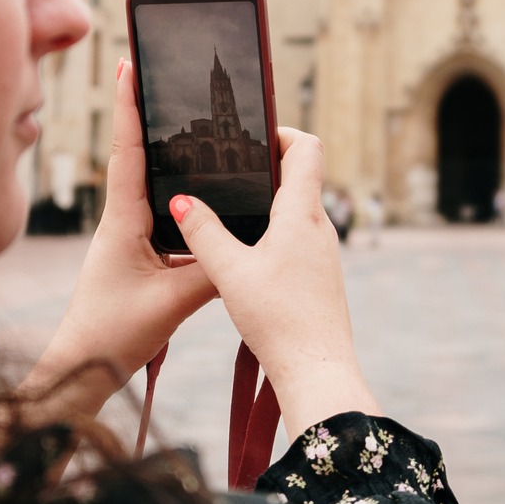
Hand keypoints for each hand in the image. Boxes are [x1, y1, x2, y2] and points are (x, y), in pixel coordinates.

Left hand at [23, 57, 216, 420]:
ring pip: (147, 184)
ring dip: (159, 150)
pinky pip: (156, 213)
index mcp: (123, 221)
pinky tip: (195, 192)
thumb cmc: (114, 335)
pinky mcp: (134, 256)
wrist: (80, 371)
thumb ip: (215, 269)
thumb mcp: (173, 301)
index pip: (127, 151)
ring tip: (177, 117)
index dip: (129, 106)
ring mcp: (126, 237)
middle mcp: (121, 221)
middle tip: (152, 71)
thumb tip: (254, 243)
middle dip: (144, 112)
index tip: (128, 63)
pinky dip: (173, 192)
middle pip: (135, 155)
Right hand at [171, 126, 380, 439]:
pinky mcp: (319, 275)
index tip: (250, 137)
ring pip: (299, 208)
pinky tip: (246, 252)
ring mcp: (323, 252)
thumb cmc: (279, 320)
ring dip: (269, 200)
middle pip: (301, 175)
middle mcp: (320, 226)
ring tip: (230, 208)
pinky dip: (274, 230)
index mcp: (302, 213)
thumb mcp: (230, 273)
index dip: (281, 133)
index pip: (306, 148)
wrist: (317, 370)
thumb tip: (181, 200)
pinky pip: (298, 236)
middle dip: (266, 166)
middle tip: (228, 168)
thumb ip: (203, 233)